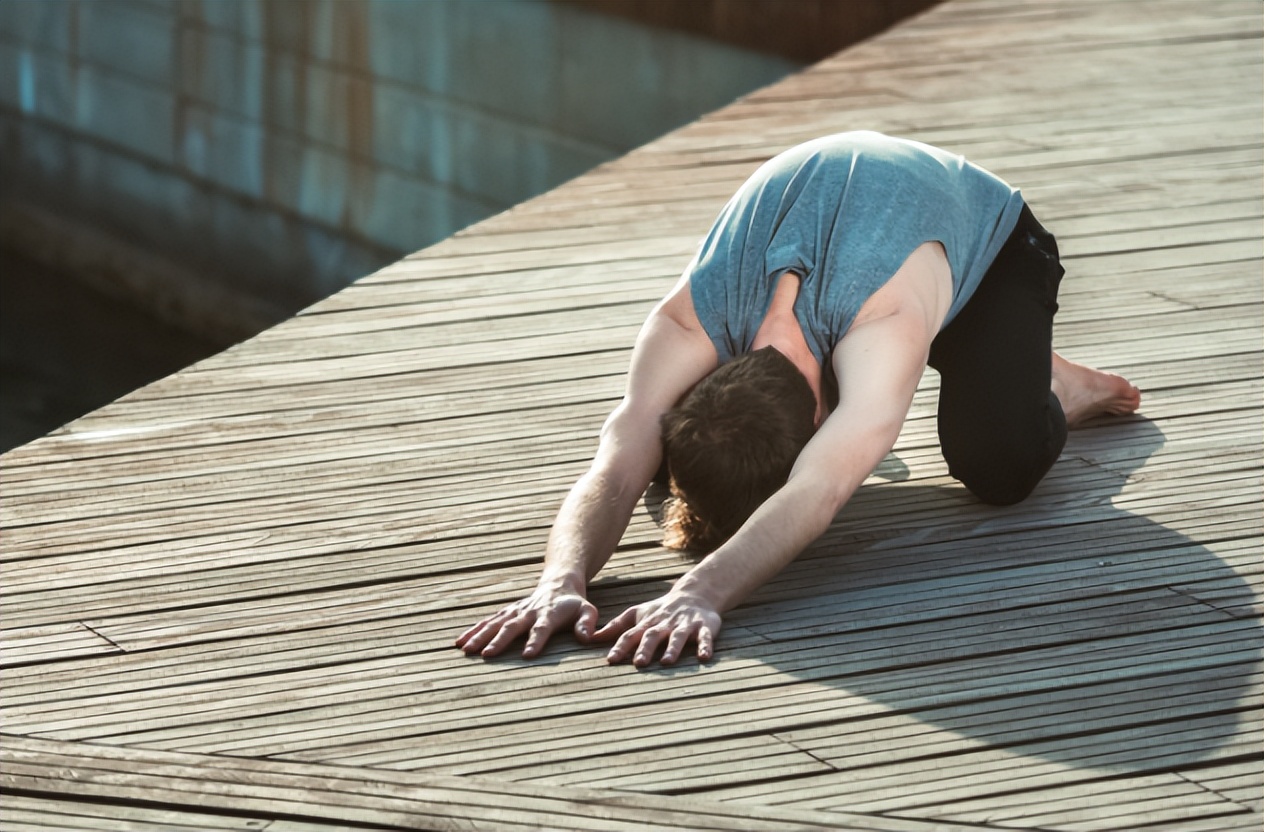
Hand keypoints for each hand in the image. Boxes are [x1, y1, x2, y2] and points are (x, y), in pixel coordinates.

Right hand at [456, 585, 597, 658]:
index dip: (536, 641)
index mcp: (549, 614)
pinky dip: (473, 630)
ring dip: (480, 636)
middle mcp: (528, 612)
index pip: (542, 629)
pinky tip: (460, 642)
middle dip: (499, 641)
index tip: (528, 655)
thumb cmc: (575, 604)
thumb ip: (586, 623)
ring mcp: (515, 611)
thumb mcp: (587, 611)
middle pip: (512, 627)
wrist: (558, 583)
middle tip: (487, 655)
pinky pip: (488, 621)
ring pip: (495, 623)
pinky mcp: (506, 612)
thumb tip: (587, 637)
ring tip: (466, 650)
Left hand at [594, 590, 720, 667]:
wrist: (695, 595)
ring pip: (678, 637)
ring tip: (667, 661)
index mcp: (648, 623)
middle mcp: (665, 624)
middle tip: (639, 663)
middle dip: (646, 648)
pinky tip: (704, 657)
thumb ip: (616, 627)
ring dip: (673, 648)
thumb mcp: (637, 614)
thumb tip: (589, 638)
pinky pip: (705, 637)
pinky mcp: (704, 628)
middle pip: (653, 635)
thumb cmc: (661, 610)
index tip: (611, 659)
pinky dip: (705, 646)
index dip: (621, 646)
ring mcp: (685, 625)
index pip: (631, 634)